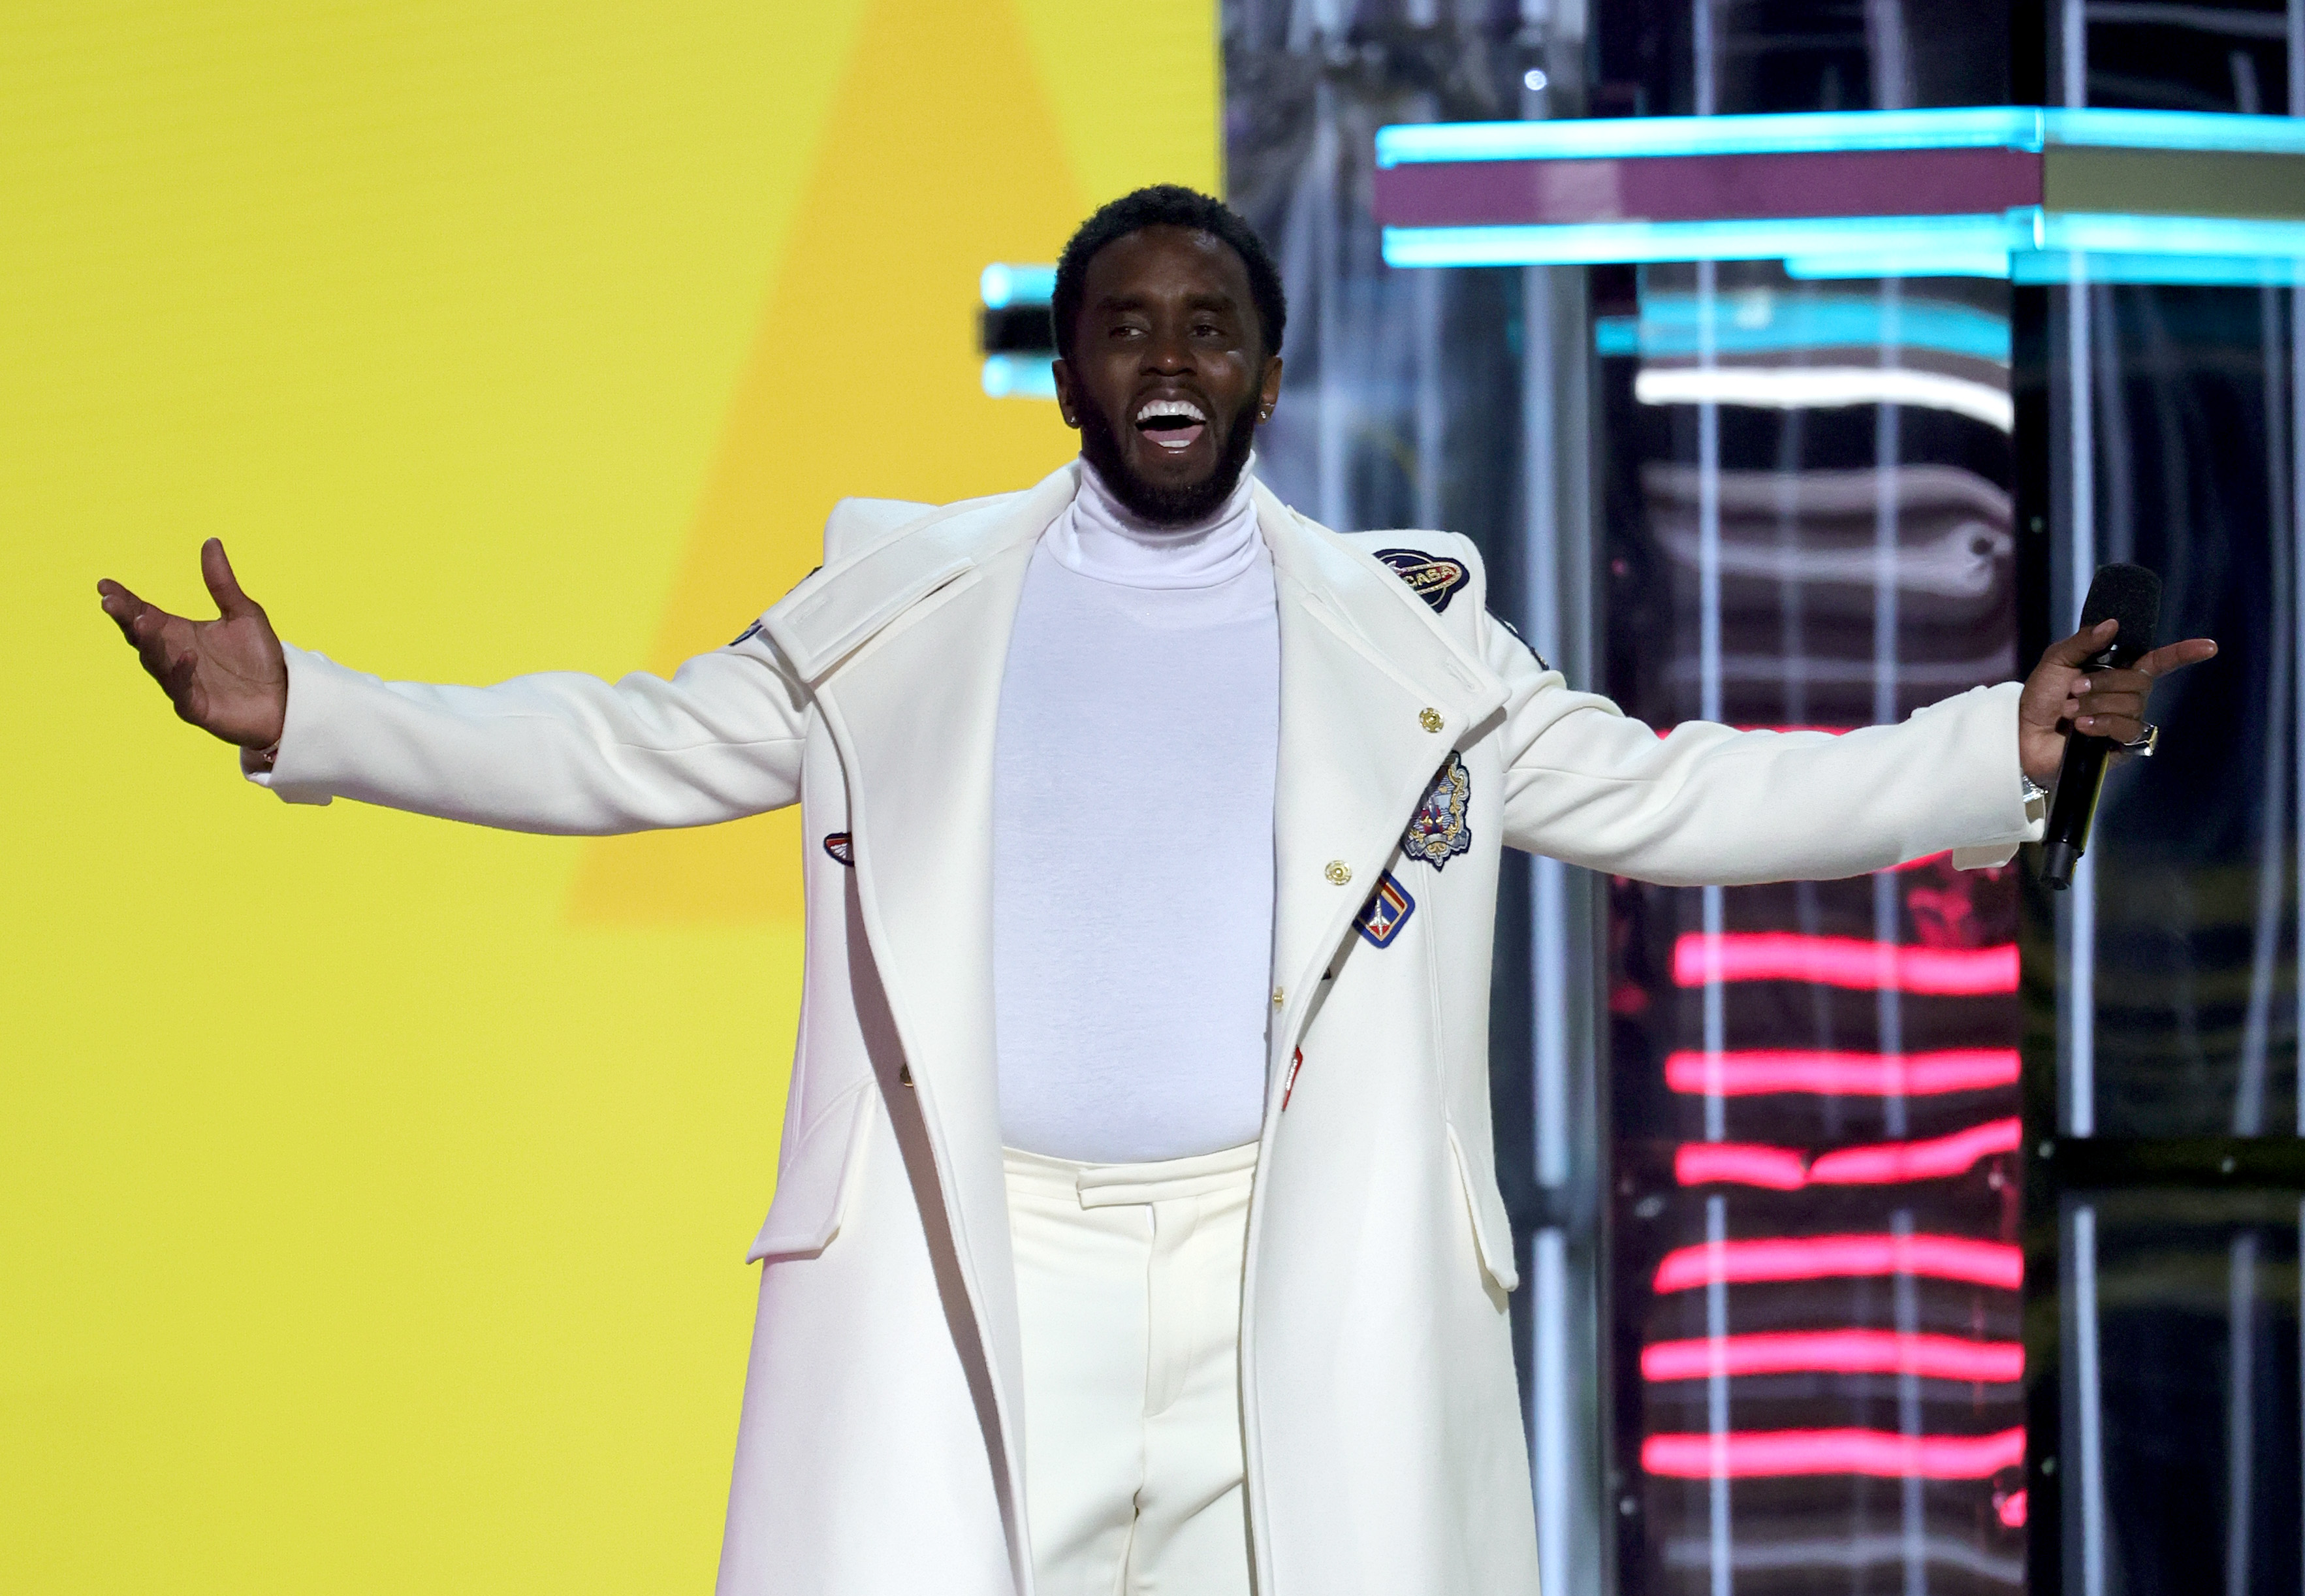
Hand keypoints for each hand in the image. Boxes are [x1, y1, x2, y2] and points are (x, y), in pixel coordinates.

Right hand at [98, 538, 287, 748]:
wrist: (286, 698)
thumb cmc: (260, 658)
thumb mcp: (244, 613)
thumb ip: (222, 582)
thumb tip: (211, 540)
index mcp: (178, 632)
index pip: (143, 613)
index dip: (124, 600)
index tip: (104, 584)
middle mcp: (173, 656)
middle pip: (140, 636)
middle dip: (125, 618)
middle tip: (111, 601)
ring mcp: (181, 683)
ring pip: (155, 662)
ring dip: (148, 642)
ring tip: (142, 621)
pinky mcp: (196, 707)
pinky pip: (182, 690)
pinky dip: (182, 672)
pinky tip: (188, 655)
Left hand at [2018, 618, 2216, 785]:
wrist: (2022, 733)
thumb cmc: (2040, 697)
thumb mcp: (2057, 661)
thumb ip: (2084, 641)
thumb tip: (2113, 624)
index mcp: (2117, 672)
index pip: (2158, 661)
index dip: (2183, 654)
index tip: (2209, 647)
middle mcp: (2127, 696)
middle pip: (2139, 682)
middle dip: (2102, 682)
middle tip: (2073, 689)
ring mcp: (2126, 722)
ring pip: (2132, 704)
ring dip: (2096, 704)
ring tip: (2071, 711)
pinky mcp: (2120, 746)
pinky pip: (2127, 728)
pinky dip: (2102, 723)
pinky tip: (2082, 728)